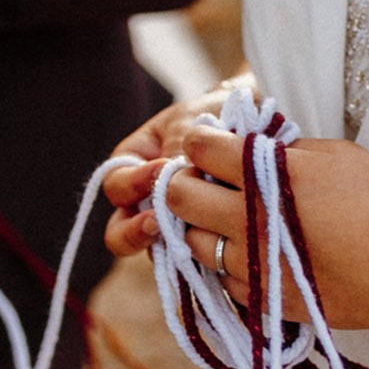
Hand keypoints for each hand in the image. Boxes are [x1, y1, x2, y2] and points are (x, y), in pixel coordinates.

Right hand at [102, 82, 242, 256]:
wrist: (253, 121)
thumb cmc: (213, 113)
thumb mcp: (189, 123)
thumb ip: (175, 152)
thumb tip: (168, 188)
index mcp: (133, 165)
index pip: (116, 186)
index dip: (133, 183)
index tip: (165, 168)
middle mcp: (146, 200)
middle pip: (120, 231)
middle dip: (133, 232)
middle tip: (157, 224)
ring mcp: (172, 222)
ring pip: (156, 249)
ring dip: (171, 242)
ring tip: (193, 232)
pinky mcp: (201, 238)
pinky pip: (191, 255)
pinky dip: (200, 251)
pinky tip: (217, 242)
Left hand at [163, 125, 368, 331]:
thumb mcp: (336, 155)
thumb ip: (283, 148)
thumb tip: (244, 144)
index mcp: (267, 175)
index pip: (200, 147)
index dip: (199, 140)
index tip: (209, 143)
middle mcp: (250, 220)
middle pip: (178, 196)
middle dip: (182, 181)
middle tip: (203, 180)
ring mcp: (253, 265)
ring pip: (192, 242)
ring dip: (201, 225)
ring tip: (228, 219)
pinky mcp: (263, 299)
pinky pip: (224, 279)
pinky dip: (231, 264)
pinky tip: (257, 253)